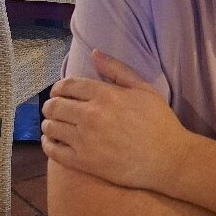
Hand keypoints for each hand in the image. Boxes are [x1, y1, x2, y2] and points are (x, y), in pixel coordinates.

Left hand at [41, 50, 190, 191]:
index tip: (59, 92)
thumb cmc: (159, 122)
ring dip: (48, 123)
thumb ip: (117, 70)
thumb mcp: (143, 89)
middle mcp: (91, 116)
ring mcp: (85, 140)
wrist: (167, 159)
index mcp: (105, 95)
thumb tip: (94, 53)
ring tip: (53, 124)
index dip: (59, 87)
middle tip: (54, 108)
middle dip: (51, 104)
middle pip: (55, 105)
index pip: (68, 85)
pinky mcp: (84, 162)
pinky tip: (52, 141)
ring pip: (51, 127)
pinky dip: (48, 143)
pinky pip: (53, 151)